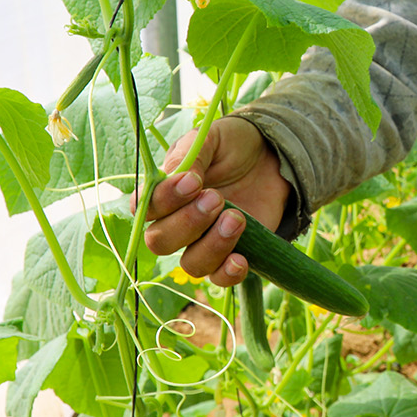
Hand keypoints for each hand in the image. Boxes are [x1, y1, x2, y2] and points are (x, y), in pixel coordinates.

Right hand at [140, 116, 290, 287]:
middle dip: (187, 222)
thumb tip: (181, 176)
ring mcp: (203, 243)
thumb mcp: (211, 138)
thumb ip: (191, 154)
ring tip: (236, 218)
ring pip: (190, 264)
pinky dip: (227, 274)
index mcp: (164, 193)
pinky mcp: (230, 255)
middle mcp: (177, 223)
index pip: (145, 207)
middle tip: (216, 197)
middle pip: (160, 241)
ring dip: (211, 246)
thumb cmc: (233, 145)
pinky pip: (219, 279)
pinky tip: (241, 258)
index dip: (164, 200)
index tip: (193, 182)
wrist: (272, 157)